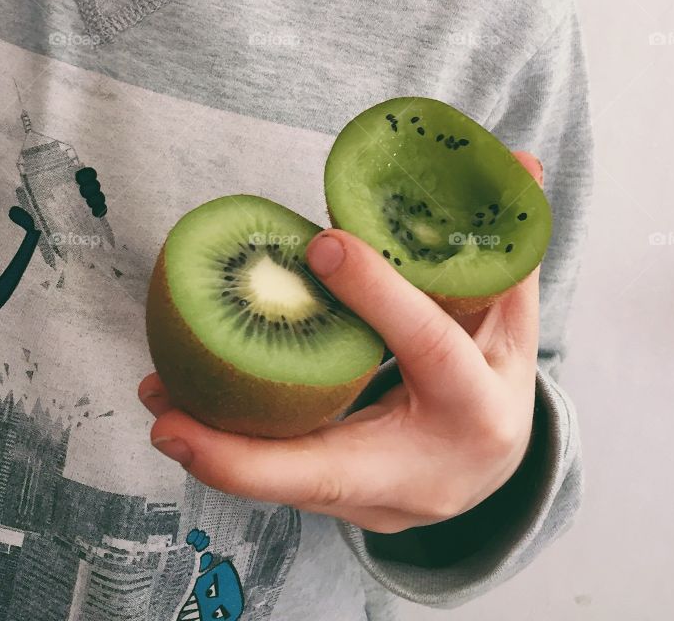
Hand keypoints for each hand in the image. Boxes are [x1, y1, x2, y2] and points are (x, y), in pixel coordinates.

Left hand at [138, 151, 544, 534]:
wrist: (499, 471)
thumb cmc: (492, 376)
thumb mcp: (509, 315)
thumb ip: (505, 245)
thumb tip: (519, 162)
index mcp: (479, 404)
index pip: (429, 345)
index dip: (377, 292)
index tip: (321, 242)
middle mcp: (430, 470)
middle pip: (331, 470)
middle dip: (244, 453)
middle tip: (168, 415)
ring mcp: (385, 504)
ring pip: (291, 488)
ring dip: (217, 451)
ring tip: (155, 403)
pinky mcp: (350, 511)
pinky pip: (283, 484)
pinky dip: (230, 452)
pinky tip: (175, 416)